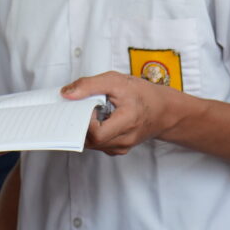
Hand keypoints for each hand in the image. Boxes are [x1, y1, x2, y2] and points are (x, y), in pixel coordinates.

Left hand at [61, 71, 177, 154]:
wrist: (163, 110)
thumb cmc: (141, 94)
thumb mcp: (116, 81)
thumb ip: (89, 85)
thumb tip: (66, 94)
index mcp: (128, 122)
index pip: (97, 133)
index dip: (85, 121)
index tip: (85, 105)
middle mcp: (125, 140)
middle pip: (92, 141)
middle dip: (81, 125)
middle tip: (82, 108)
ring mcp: (122, 147)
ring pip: (93, 144)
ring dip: (86, 129)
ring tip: (92, 112)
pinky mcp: (119, 148)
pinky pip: (99, 145)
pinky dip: (93, 133)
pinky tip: (98, 120)